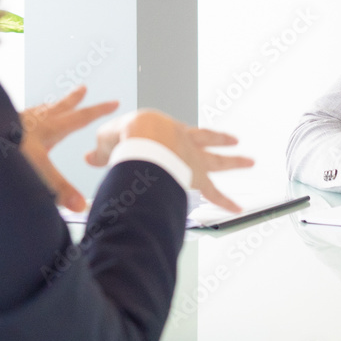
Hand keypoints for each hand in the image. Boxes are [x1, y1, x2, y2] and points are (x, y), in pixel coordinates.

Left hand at [20, 86, 119, 211]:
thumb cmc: (2, 152)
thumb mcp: (37, 173)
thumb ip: (59, 191)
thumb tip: (83, 207)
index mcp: (49, 128)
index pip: (80, 117)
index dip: (99, 111)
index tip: (115, 102)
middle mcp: (34, 120)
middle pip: (59, 107)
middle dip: (73, 100)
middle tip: (83, 88)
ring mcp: (15, 120)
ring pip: (38, 110)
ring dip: (49, 106)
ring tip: (53, 104)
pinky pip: (18, 115)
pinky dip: (25, 115)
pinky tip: (17, 120)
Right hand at [86, 110, 253, 212]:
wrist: (142, 137)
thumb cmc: (127, 135)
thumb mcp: (110, 140)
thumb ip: (103, 151)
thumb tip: (90, 157)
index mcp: (168, 132)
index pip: (181, 134)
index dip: (186, 136)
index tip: (193, 135)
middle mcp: (186, 144)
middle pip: (210, 142)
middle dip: (223, 143)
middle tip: (238, 144)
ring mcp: (193, 160)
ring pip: (219, 161)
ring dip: (236, 162)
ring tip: (250, 161)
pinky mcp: (194, 178)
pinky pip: (214, 193)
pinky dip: (226, 202)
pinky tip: (239, 208)